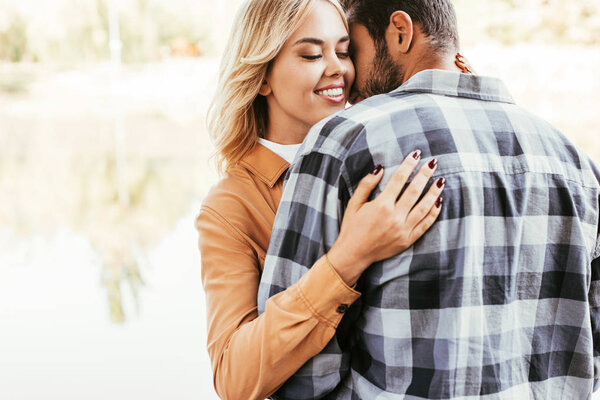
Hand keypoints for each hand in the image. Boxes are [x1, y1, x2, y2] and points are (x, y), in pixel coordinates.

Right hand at [327, 150, 443, 285]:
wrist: (354, 254)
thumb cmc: (352, 227)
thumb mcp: (354, 204)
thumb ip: (366, 185)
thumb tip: (380, 168)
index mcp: (381, 205)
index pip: (399, 179)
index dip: (408, 165)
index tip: (416, 154)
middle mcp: (394, 216)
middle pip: (414, 190)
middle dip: (425, 175)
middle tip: (433, 163)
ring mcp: (403, 229)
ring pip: (424, 207)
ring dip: (433, 192)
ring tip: (440, 180)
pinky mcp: (408, 240)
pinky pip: (425, 224)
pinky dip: (434, 213)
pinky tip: (438, 202)